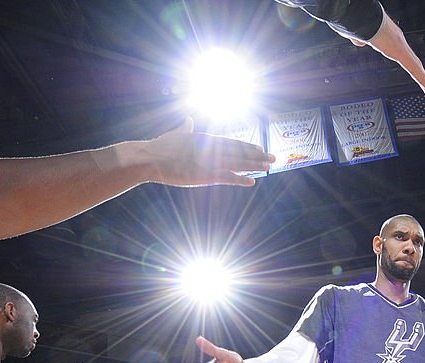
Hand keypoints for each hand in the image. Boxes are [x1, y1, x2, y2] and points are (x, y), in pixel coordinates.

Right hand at [144, 119, 274, 187]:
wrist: (150, 158)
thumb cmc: (160, 147)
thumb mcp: (175, 134)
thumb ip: (185, 128)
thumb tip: (188, 120)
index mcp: (205, 138)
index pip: (231, 142)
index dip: (247, 145)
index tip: (259, 147)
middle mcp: (211, 148)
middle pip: (239, 151)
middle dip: (257, 154)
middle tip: (273, 156)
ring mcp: (209, 161)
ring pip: (238, 163)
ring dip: (255, 164)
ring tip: (269, 166)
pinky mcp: (205, 175)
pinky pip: (227, 177)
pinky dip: (240, 179)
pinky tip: (252, 181)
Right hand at [352, 12, 424, 97]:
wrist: (360, 15)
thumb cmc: (357, 21)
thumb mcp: (359, 34)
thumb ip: (362, 39)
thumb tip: (359, 41)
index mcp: (390, 39)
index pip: (404, 55)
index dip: (410, 64)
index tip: (416, 72)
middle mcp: (399, 41)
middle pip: (413, 62)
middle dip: (421, 75)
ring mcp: (401, 46)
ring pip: (416, 67)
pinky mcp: (401, 52)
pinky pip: (414, 69)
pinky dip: (424, 80)